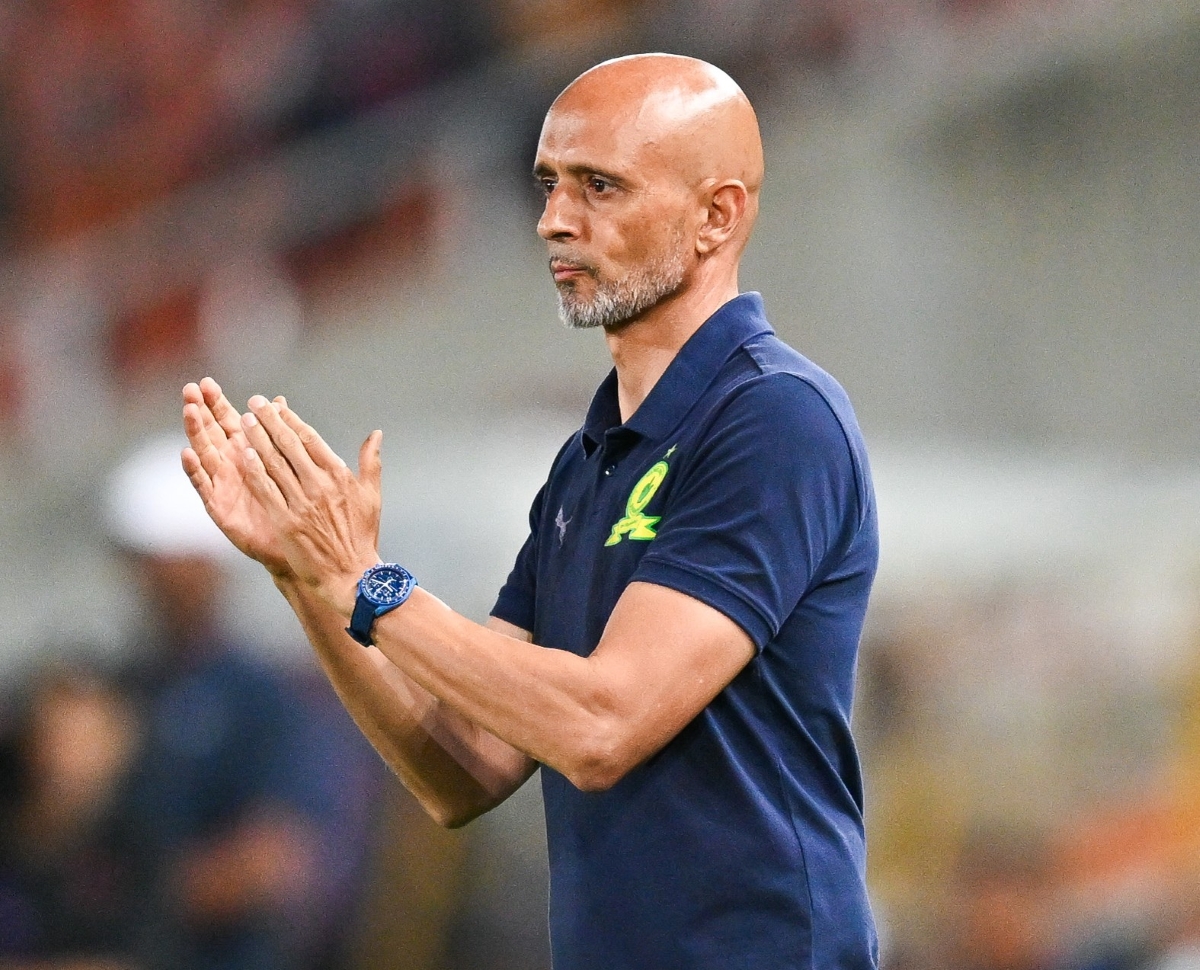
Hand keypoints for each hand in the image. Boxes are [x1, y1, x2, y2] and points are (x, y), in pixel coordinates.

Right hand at [181, 378, 291, 576]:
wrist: (296, 543)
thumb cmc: (295, 503)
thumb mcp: (293, 464)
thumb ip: (283, 433)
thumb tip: (279, 401)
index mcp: (248, 451)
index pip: (228, 421)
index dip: (216, 403)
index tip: (206, 382)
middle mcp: (231, 465)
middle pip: (211, 432)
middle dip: (199, 410)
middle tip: (189, 389)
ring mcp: (223, 484)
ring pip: (204, 453)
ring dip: (195, 433)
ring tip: (188, 412)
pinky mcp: (219, 506)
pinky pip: (204, 487)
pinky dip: (195, 470)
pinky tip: (187, 454)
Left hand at [238, 393, 382, 615]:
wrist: (351, 574)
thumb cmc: (362, 536)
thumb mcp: (372, 496)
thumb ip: (371, 462)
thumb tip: (377, 433)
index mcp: (340, 476)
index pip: (310, 439)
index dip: (290, 419)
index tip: (276, 405)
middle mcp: (320, 485)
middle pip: (289, 445)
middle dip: (269, 421)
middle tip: (254, 403)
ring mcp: (302, 503)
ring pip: (275, 463)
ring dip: (257, 440)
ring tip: (243, 422)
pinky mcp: (286, 521)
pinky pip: (267, 490)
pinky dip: (255, 470)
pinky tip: (244, 455)